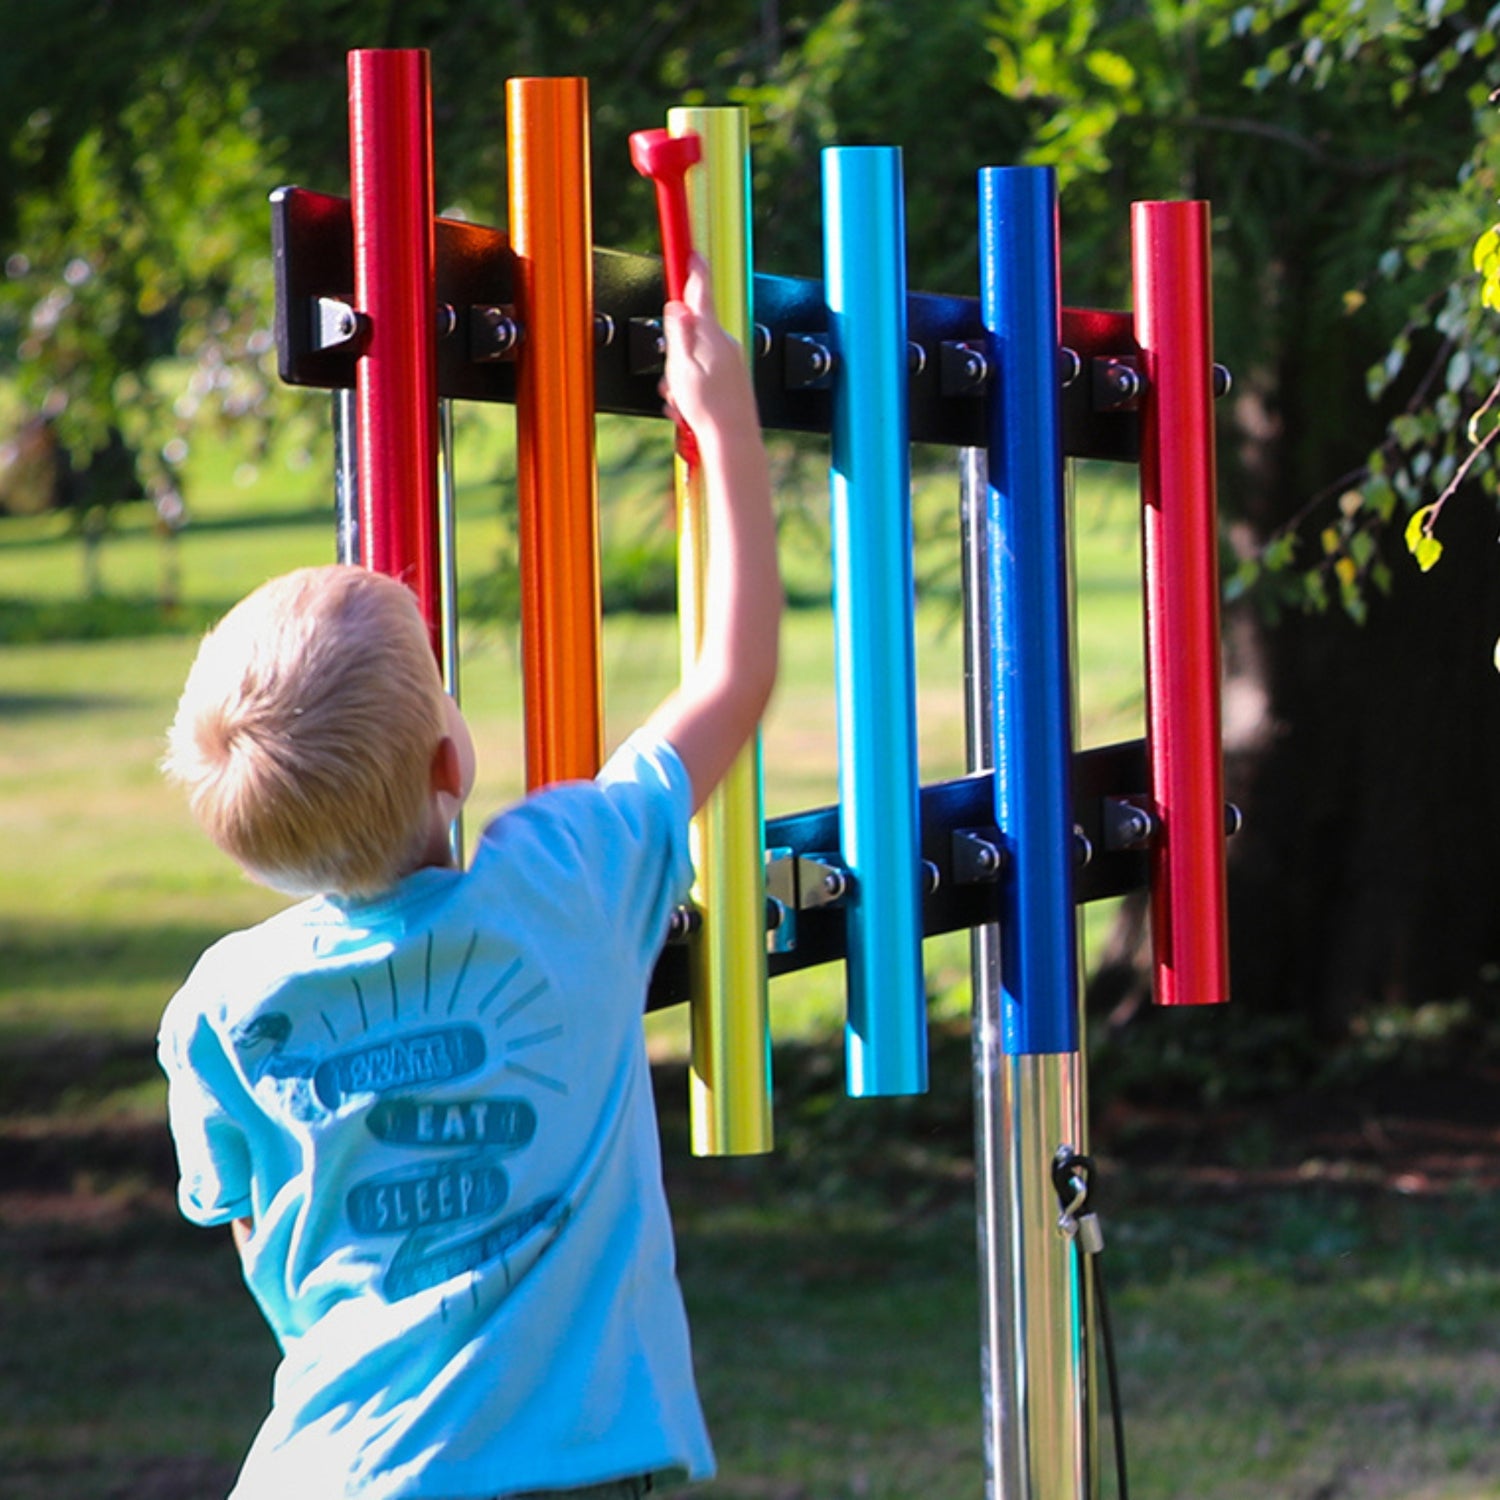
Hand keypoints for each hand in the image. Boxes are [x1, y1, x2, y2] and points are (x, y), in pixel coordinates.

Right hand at [660, 255, 758, 444]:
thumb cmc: (709, 407)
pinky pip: (705, 375)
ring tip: (680, 399)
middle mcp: (725, 343)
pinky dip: (692, 389)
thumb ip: (678, 333)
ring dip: (680, 377)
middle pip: (692, 332)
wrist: (732, 438)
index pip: (701, 292)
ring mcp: (731, 361)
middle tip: (670, 376)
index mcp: (711, 334)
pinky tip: (689, 407)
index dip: (694, 271)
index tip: (692, 254)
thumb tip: (677, 305)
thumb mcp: (681, 365)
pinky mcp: (733, 378)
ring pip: (695, 358)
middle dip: (675, 352)